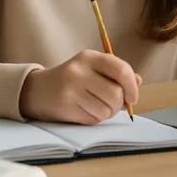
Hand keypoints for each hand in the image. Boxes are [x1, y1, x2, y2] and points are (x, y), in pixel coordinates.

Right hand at [20, 49, 141, 124]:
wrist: (38, 90)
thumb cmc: (72, 79)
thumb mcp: (92, 68)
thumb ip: (116, 73)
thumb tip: (138, 81)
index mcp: (89, 57)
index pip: (121, 70)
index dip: (132, 86)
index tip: (132, 97)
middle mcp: (79, 71)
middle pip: (115, 94)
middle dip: (118, 104)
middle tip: (113, 104)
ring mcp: (71, 89)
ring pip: (106, 110)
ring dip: (107, 113)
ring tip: (97, 106)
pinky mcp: (65, 107)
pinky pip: (93, 119)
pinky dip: (95, 118)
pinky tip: (85, 110)